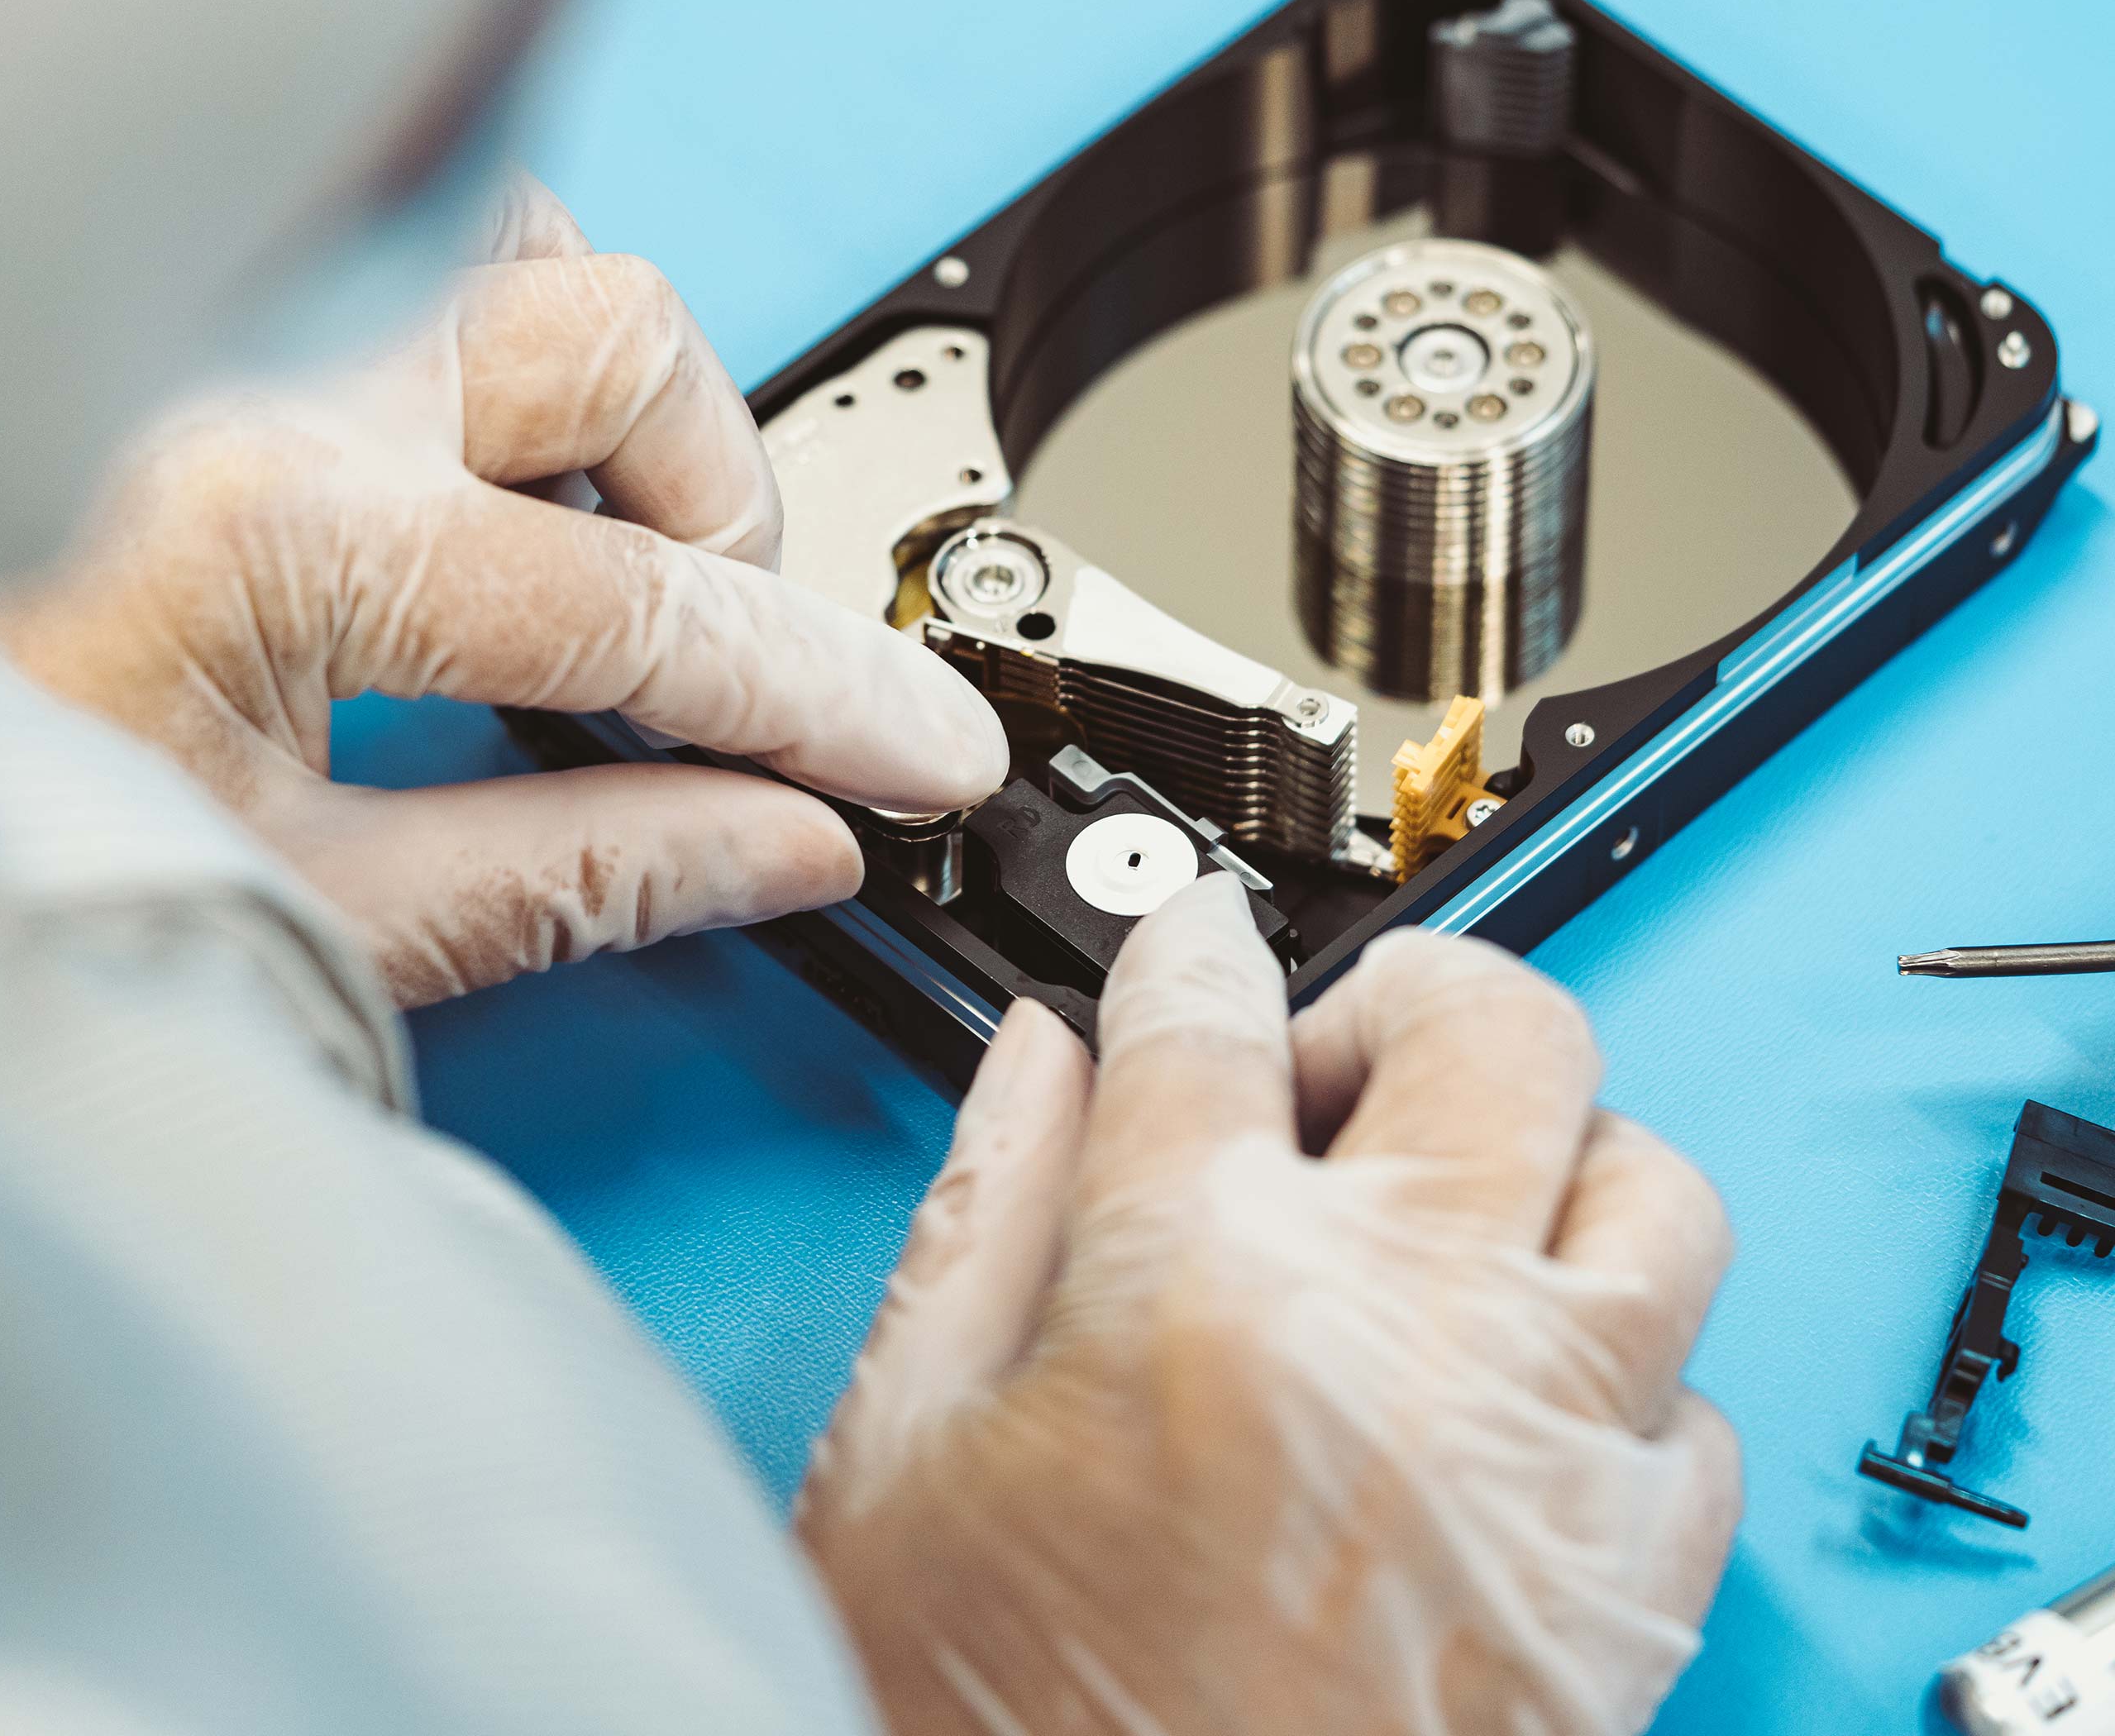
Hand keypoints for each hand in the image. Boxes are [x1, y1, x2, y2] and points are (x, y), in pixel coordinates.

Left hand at [0, 174, 1006, 1004]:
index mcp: (278, 533)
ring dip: (610, 398)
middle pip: (628, 349)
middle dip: (721, 514)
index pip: (646, 608)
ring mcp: (231, 306)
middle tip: (705, 653)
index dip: (824, 692)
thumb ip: (573, 871)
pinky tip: (475, 462)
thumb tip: (779, 846)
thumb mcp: (308, 900)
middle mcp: (259, 369)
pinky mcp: (212, 298)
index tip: (920, 742)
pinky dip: (503, 332)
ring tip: (579, 545)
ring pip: (532, 249)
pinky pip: (427, 235)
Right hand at [800, 886, 1739, 1735]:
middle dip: (1407, 996)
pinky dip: (1617, 1375)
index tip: (1186, 942)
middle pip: (1497, 1027)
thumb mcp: (897, 1456)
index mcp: (1195, 1284)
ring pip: (1652, 1191)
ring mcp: (1540, 1468)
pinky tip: (1506, 1402)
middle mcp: (1402, 1339)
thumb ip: (981, 1212)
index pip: (1208, 1001)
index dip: (1187, 938)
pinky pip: (1699, 1414)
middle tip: (1330, 1064)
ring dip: (1548, 1166)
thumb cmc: (993, 1733)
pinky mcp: (1622, 1606)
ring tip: (1449, 1214)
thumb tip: (1040, 1063)